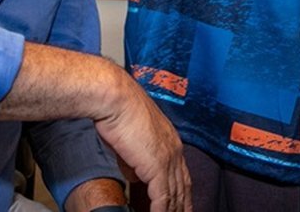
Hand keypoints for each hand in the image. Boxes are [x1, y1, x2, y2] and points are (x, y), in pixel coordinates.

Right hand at [93, 72, 190, 211]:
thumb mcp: (129, 139)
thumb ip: (134, 159)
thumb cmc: (118, 112)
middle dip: (183, 206)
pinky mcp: (157, 167)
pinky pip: (163, 198)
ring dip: (174, 211)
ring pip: (176, 195)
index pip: (182, 174)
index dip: (182, 193)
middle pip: (183, 187)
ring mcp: (168, 159)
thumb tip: (134, 175)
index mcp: (170, 141)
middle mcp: (174, 150)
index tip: (181, 206)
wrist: (116, 99)